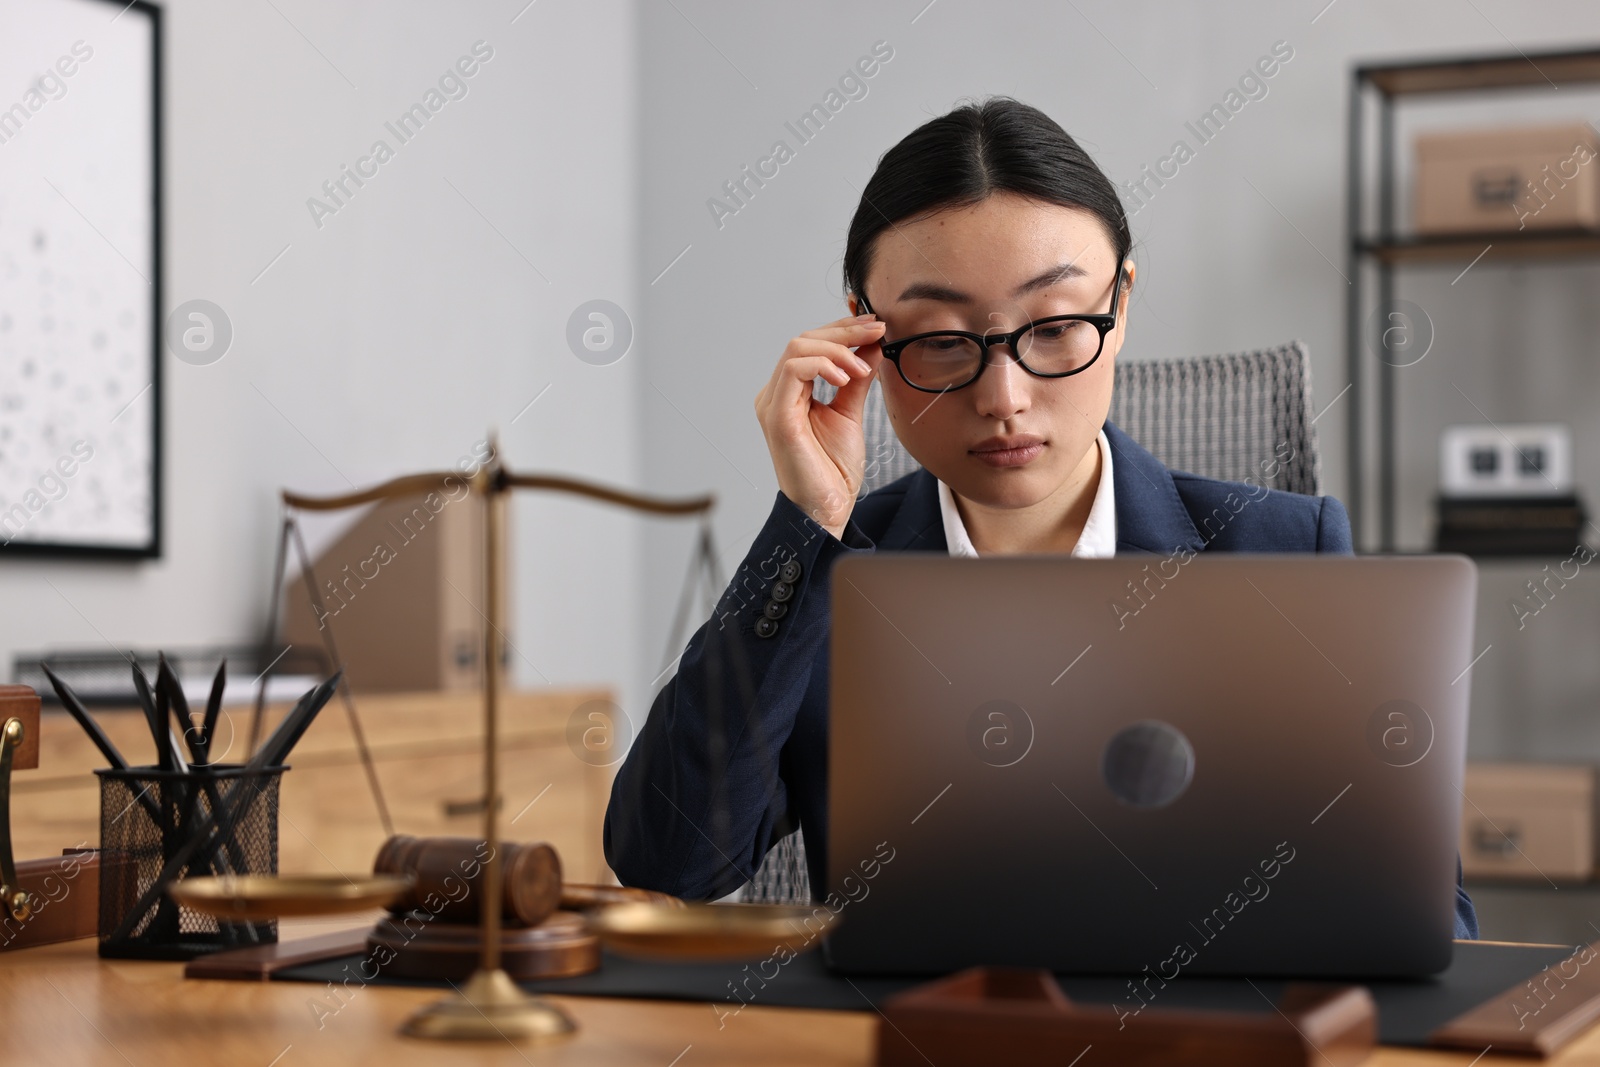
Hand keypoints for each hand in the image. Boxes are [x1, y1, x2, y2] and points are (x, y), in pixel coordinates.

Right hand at [754, 313, 886, 538]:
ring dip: (837, 348)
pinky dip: (823, 364)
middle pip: (804, 339)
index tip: (874, 323)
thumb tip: (871, 346)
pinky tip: (846, 377)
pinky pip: (793, 370)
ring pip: (797, 347)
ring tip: (863, 366)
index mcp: (790, 392)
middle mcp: (777, 394)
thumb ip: (857, 379)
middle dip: (844, 331)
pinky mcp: (777, 415)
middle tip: (878, 331)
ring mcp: (773, 403)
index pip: (811, 344)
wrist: (827, 508)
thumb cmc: (833, 471)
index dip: (842, 328)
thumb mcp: (850, 413)